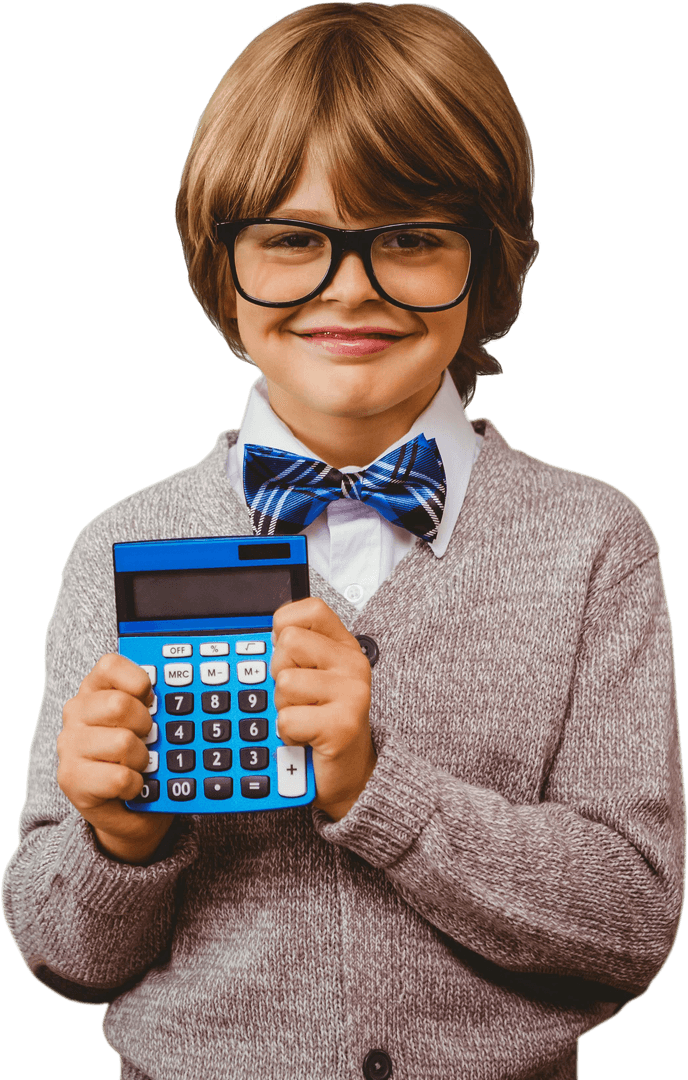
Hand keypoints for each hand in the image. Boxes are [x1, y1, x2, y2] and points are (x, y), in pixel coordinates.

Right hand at [58, 654, 174, 862]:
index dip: (139, 680)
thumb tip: (189, 688)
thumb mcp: (152, 722)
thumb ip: (158, 700)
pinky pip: (120, 777)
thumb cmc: (145, 756)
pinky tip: (132, 786)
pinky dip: (136, 784)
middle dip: (146, 725)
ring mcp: (68, 745)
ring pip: (122, 743)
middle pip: (119, 705)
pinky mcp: (71, 778)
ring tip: (139, 764)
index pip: (110, 665)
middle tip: (147, 738)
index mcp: (95, 689)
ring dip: (142, 759)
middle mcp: (76, 712)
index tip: (151, 699)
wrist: (131, 809)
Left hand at [270, 597, 376, 821]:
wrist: (347, 775)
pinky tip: (304, 738)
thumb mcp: (312, 678)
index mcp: (344, 647)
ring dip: (283, 707)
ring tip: (302, 719)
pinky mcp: (343, 725)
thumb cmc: (323, 724)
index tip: (287, 655)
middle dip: (278, 673)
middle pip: (289, 642)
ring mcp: (352, 693)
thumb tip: (251, 640)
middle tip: (297, 698)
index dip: (284, 628)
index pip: (309, 610)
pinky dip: (287, 734)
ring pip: (285, 682)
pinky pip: (287, 718)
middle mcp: (353, 664)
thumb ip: (293, 653)